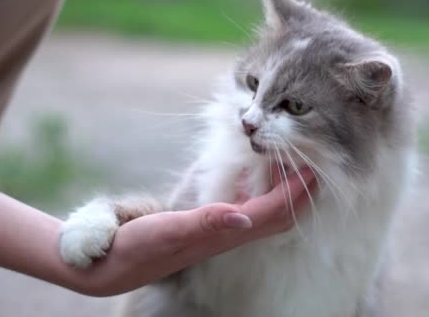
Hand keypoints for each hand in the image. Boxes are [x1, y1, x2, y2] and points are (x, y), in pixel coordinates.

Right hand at [76, 167, 314, 295]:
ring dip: (284, 191)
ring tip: (293, 165)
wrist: (113, 266)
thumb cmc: (137, 248)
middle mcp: (227, 234)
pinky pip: (246, 209)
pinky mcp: (207, 227)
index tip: (315, 166)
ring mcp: (218, 232)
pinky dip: (260, 191)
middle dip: (300, 192)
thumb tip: (243, 215)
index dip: (296, 191)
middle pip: (278, 216)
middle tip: (314, 162)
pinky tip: (255, 176)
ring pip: (265, 213)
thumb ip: (205, 222)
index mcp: (222, 234)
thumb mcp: (168, 231)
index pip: (273, 212)